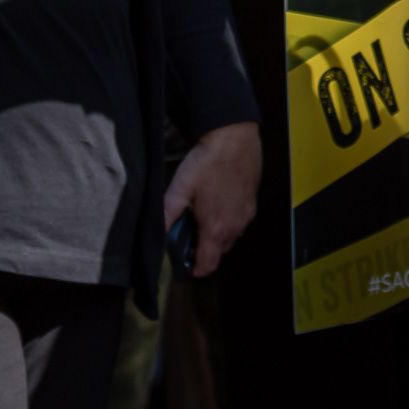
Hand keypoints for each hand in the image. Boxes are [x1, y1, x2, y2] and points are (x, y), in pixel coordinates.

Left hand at [164, 122, 259, 272]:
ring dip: (217, 236)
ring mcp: (246, 216)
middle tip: (188, 234)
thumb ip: (167, 215)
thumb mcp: (180, 188)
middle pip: (219, 253)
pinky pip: (239, 223)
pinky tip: (218, 203)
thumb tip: (155, 234)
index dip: (195, 270)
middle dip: (204, 251)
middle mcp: (234, 227)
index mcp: (215, 228)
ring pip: (231, 238)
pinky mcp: (252, 204)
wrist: (235, 138)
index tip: (185, 264)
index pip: (208, 265)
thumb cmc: (207, 162)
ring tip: (202, 217)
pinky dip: (228, 222)